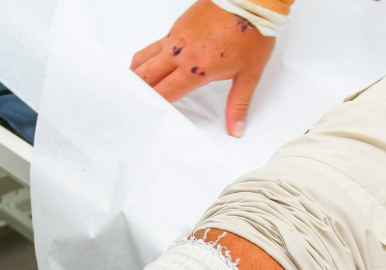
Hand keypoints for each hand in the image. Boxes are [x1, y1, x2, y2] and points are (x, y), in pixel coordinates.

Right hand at [131, 0, 276, 137]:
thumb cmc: (251, 31)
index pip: (164, 93)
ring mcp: (176, 37)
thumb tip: (236, 129)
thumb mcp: (249, 75)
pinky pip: (155, 45)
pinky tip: (153, 66)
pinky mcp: (177, 25)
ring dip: (137, 74)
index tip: (149, 116)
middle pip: (145, 75)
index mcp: (196, 68)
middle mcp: (180, 52)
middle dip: (137, 92)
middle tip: (134, 105)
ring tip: (135, 87)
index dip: (154, 106)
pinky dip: (147, 58)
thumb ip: (238, 104)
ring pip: (144, 57)